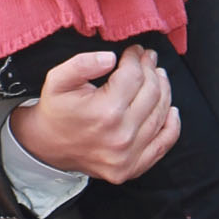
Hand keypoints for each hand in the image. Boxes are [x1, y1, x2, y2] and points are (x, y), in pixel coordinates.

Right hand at [8, 42, 177, 184]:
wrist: (47, 146)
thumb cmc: (55, 110)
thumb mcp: (57, 80)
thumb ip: (82, 63)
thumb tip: (111, 57)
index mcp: (105, 112)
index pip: (134, 76)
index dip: (137, 58)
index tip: (135, 50)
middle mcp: (121, 135)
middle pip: (152, 93)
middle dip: (152, 70)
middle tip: (149, 58)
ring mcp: (129, 155)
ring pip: (160, 114)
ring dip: (164, 91)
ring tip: (158, 76)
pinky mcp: (133, 167)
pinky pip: (163, 143)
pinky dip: (172, 125)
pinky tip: (171, 109)